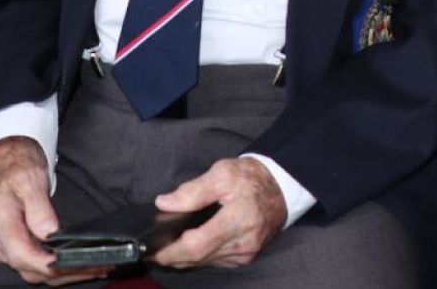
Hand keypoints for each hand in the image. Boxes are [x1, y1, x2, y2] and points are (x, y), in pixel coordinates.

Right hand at [0, 137, 105, 285]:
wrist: (2, 168)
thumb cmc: (16, 170)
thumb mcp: (30, 179)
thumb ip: (38, 207)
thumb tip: (48, 232)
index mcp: (0, 221)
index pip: (21, 254)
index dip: (45, 264)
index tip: (69, 263)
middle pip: (29, 270)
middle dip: (62, 273)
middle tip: (95, 266)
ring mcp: (4, 248)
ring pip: (32, 272)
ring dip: (62, 274)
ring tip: (93, 268)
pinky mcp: (12, 249)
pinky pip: (33, 266)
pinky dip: (55, 268)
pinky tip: (75, 264)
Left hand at [152, 157, 286, 268]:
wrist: (282, 188)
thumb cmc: (252, 178)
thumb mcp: (222, 173)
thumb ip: (192, 190)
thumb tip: (164, 203)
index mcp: (238, 218)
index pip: (197, 245)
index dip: (172, 251)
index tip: (154, 250)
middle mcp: (243, 242)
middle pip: (198, 258)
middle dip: (173, 257)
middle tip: (155, 250)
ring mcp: (245, 253)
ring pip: (205, 263)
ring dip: (185, 258)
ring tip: (171, 246)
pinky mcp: (246, 257)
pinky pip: (216, 262)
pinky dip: (201, 256)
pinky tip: (193, 245)